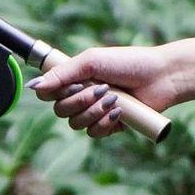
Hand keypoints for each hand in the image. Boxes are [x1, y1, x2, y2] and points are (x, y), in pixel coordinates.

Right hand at [29, 43, 182, 138]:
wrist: (161, 77)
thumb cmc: (129, 63)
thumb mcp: (93, 61)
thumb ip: (63, 73)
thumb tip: (34, 87)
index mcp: (76, 79)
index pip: (49, 93)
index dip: (54, 93)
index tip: (71, 84)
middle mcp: (83, 96)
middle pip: (60, 111)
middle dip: (80, 101)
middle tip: (101, 88)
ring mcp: (96, 112)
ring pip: (76, 124)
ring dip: (94, 112)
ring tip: (114, 98)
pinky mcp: (110, 125)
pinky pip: (94, 133)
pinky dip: (104, 123)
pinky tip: (119, 112)